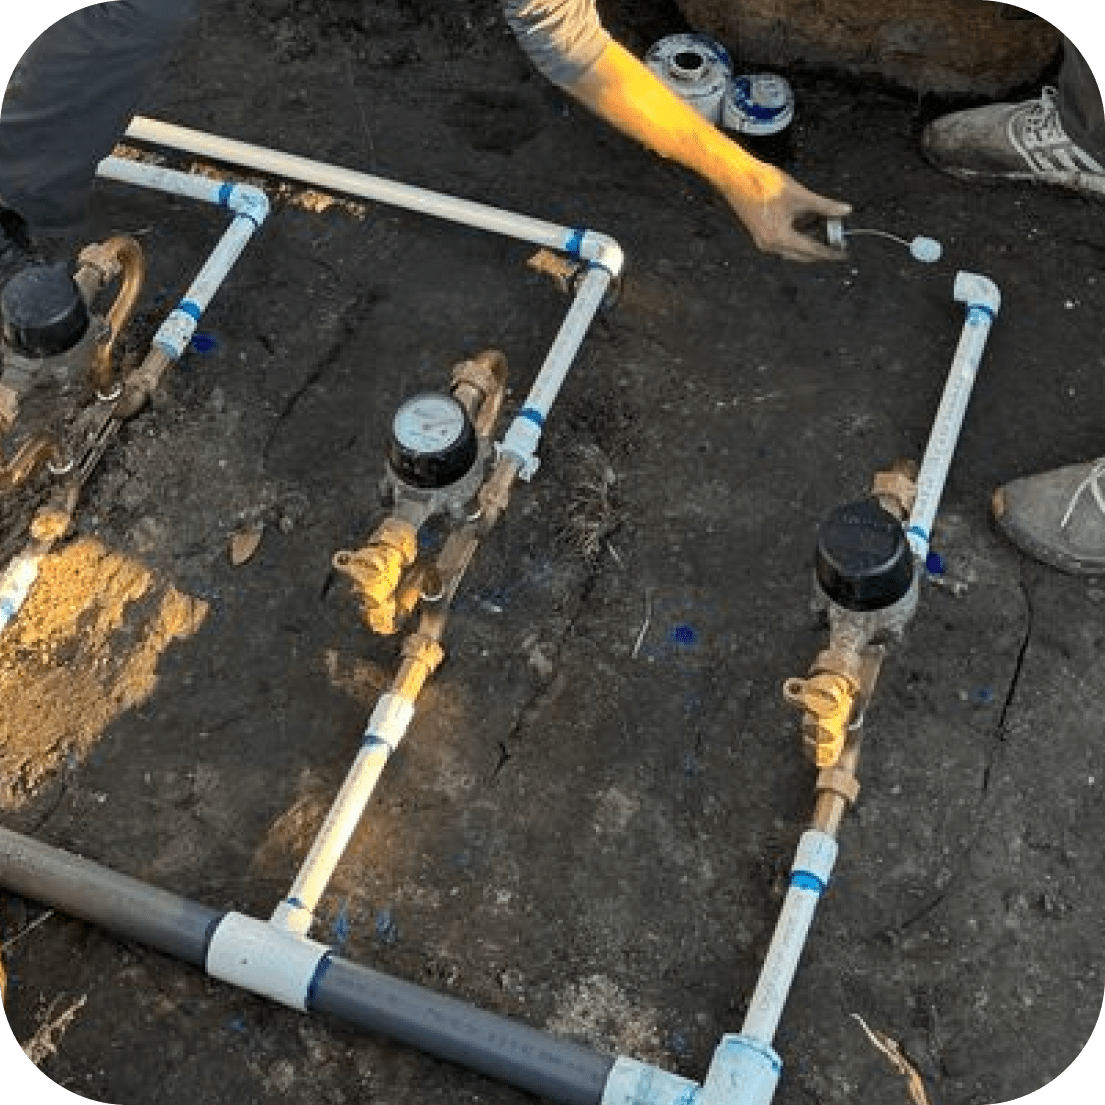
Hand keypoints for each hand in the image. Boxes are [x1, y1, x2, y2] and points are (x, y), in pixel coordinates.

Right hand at [722, 166, 851, 262]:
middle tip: (835, 241)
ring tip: (823, 228)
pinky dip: (797, 235)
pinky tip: (807, 222)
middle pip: (801, 254)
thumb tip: (843, 211)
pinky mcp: (761, 233)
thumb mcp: (800, 195)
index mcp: (779, 237)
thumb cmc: (762, 184)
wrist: (737, 177)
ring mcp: (763, 240)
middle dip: (819, 249)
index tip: (842, 254)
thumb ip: (824, 206)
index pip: (811, 250)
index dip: (829, 252)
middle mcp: (770, 244)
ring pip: (792, 249)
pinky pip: (783, 241)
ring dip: (808, 240)